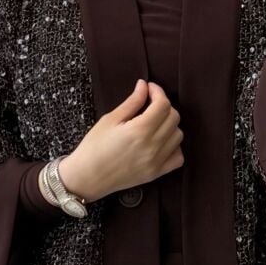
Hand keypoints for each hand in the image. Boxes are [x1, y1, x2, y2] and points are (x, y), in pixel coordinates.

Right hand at [61, 79, 182, 201]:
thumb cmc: (93, 148)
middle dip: (164, 106)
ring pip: (178, 135)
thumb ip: (131, 102)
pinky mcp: (156, 173)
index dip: (158, 92)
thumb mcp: (110, 120)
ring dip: (169, 125)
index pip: (163, 104)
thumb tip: (144, 86)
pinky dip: (174, 147)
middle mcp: (152, 145)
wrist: (87, 178)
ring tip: (154, 124)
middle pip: (174, 118)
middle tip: (150, 104)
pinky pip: (178, 157)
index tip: (149, 89)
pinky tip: (161, 142)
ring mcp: (156, 161)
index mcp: (139, 130)